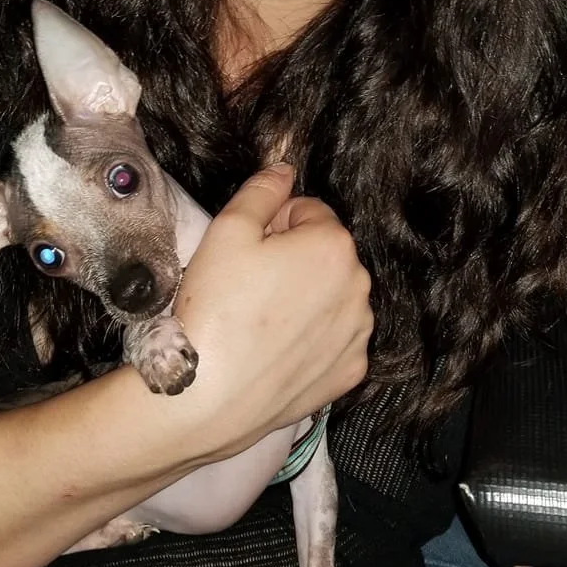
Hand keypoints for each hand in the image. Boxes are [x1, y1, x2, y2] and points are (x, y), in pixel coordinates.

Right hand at [172, 164, 372, 458]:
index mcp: (335, 245)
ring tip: (260, 321)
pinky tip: (276, 350)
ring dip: (305, 299)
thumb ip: (261, 191)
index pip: (308, 212)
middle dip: (292, 260)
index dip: (272, 225)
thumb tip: (284, 169)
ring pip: (331, 297)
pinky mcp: (349, 373)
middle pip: (324, 255)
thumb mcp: (227, 230)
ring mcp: (358, 335)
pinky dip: (311, 341)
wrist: (206, 397)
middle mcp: (360, 288)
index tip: (246, 251)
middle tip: (247, 286)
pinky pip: (334, 341)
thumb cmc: (215, 308)